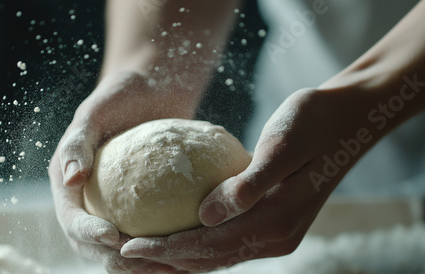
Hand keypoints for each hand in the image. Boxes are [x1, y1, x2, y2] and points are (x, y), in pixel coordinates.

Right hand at [49, 71, 197, 272]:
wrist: (151, 90)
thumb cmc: (120, 95)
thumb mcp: (95, 112)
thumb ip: (78, 143)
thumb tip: (70, 180)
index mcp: (68, 184)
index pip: (71, 220)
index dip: (88, 234)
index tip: (114, 237)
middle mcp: (87, 200)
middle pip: (92, 244)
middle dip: (114, 258)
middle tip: (143, 260)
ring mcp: (112, 205)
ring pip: (118, 246)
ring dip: (137, 261)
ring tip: (165, 263)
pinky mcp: (137, 205)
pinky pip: (145, 231)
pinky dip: (158, 245)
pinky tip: (181, 248)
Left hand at [120, 87, 380, 271]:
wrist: (345, 119)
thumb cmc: (312, 122)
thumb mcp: (282, 146)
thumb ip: (248, 185)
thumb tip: (205, 216)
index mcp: (277, 221)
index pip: (211, 245)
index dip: (167, 250)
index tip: (129, 246)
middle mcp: (276, 237)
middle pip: (209, 259)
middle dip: (164, 262)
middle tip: (121, 257)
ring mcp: (275, 234)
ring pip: (216, 256)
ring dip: (176, 259)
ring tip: (138, 257)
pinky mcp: (271, 224)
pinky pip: (226, 243)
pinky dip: (196, 245)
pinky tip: (172, 239)